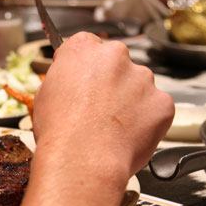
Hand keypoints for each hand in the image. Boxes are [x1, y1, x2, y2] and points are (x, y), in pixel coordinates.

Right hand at [32, 33, 173, 188]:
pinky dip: (148, 120)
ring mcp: (142, 77)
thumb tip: (70, 85)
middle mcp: (115, 55)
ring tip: (114, 127)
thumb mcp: (44, 95)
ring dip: (131, 100)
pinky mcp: (162, 101)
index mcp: (83, 48)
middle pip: (117, 63)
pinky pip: (157, 107)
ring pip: (139, 85)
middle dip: (112, 82)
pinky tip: (129, 135)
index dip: (86, 68)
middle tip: (100, 109)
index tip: (85, 83)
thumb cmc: (60, 131)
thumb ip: (64, 79)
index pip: (88, 46)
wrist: (83, 159)